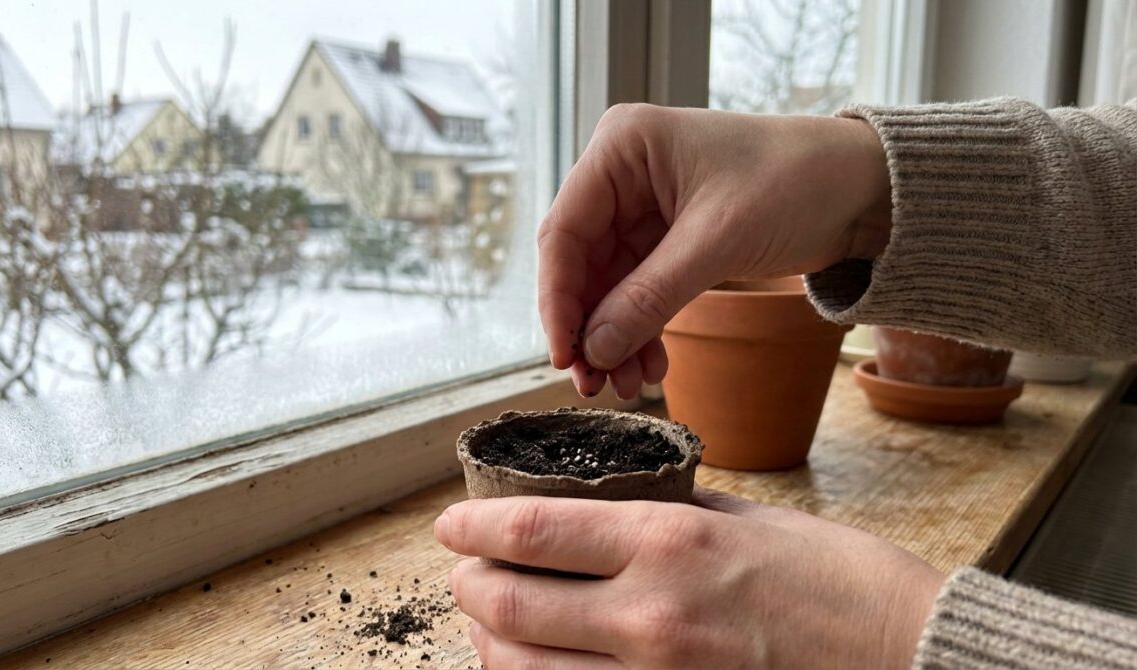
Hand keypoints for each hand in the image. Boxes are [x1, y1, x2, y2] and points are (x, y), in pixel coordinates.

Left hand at [435, 488, 942, 668]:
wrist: (909, 654)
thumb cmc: (836, 578)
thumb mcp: (744, 519)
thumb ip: (662, 516)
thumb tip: (599, 511)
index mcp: (669, 543)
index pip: (533, 531)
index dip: (474, 526)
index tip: (451, 524)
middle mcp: (651, 616)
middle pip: (511, 608)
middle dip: (470, 589)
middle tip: (464, 575)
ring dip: (491, 646)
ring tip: (490, 625)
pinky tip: (536, 668)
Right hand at [539, 104, 889, 397]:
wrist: (864, 186)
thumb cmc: (797, 182)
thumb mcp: (717, 241)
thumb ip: (649, 297)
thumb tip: (593, 351)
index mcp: (623, 147)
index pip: (565, 231)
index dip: (558, 299)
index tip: (564, 354)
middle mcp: (624, 173)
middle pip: (581, 263)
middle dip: (589, 326)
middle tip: (593, 384)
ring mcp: (645, 207)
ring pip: (608, 284)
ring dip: (614, 336)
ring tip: (627, 386)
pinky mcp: (669, 237)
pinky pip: (639, 290)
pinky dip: (641, 328)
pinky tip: (652, 364)